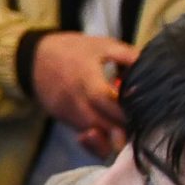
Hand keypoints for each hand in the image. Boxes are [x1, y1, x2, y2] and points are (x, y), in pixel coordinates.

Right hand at [30, 32, 134, 147]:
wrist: (33, 58)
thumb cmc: (71, 49)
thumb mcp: (102, 45)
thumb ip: (128, 56)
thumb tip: (152, 69)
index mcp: (87, 80)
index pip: (109, 104)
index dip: (128, 111)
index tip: (145, 111)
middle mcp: (76, 102)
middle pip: (103, 127)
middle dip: (124, 130)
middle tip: (141, 125)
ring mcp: (68, 115)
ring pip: (95, 138)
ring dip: (113, 137)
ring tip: (127, 128)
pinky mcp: (64, 121)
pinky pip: (86, 137)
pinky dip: (100, 139)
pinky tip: (109, 129)